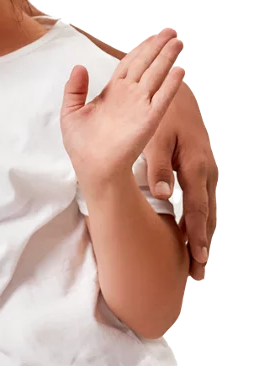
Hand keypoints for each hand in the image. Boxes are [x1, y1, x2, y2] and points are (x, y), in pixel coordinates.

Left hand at [61, 28, 185, 195]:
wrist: (92, 169)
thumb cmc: (82, 145)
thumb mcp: (72, 112)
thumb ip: (75, 89)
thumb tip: (79, 66)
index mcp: (113, 92)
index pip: (129, 63)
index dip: (141, 48)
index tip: (152, 35)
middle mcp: (129, 96)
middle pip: (146, 64)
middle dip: (159, 46)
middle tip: (172, 29)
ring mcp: (140, 106)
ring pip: (156, 76)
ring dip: (168, 58)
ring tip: (179, 41)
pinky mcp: (148, 120)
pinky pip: (161, 99)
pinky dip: (171, 85)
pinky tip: (180, 70)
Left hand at [143, 82, 218, 281]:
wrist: (176, 92)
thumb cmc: (163, 113)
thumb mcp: (156, 136)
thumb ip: (158, 166)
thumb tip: (161, 195)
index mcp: (195, 165)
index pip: (197, 209)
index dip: (196, 236)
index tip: (197, 260)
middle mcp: (207, 171)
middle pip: (208, 217)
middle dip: (204, 246)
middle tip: (199, 274)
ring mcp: (208, 170)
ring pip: (209, 210)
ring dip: (204, 236)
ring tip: (198, 263)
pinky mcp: (204, 168)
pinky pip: (205, 200)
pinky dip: (202, 220)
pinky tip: (195, 234)